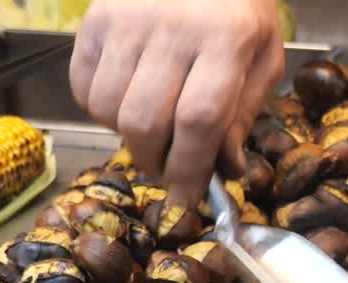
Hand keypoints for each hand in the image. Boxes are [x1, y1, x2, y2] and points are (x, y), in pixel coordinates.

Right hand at [70, 0, 284, 205]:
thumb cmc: (239, 10)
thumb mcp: (263, 57)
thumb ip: (243, 113)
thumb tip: (223, 169)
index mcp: (225, 39)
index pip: (198, 121)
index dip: (189, 169)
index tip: (187, 198)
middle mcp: (171, 28)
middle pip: (145, 121)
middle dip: (156, 162)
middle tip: (169, 170)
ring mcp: (126, 20)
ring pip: (109, 109)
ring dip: (128, 137)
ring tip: (152, 131)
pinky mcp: (95, 19)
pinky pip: (83, 86)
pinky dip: (102, 109)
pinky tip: (127, 100)